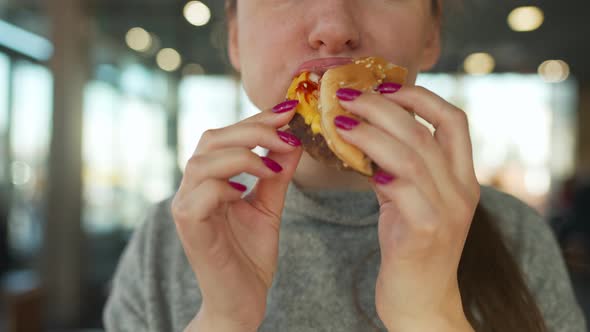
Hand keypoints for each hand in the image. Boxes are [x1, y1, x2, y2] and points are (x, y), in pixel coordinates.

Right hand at [172, 100, 302, 331]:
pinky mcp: (188, 225)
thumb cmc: (250, 256)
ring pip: (203, 161)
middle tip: (287, 133)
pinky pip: (202, 193)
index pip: (225, 137)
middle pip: (212, 139)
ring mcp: (185, 206)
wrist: (242, 301)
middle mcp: (192, 188)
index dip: (255, 120)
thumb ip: (277, 176)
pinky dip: (228, 184)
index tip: (288, 110)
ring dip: (244, 155)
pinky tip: (248, 192)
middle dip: (252, 130)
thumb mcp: (269, 207)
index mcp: (209, 180)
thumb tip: (293, 140)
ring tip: (275, 166)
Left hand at [335, 86, 478, 331]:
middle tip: (348, 96)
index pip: (454, 120)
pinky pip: (400, 187)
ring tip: (340, 120)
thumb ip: (398, 169)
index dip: (421, 97)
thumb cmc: (412, 249)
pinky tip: (353, 158)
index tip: (387, 87)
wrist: (421, 303)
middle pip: (424, 130)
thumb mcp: (411, 202)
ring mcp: (447, 210)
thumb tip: (366, 134)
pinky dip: (376, 167)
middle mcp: (462, 190)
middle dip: (383, 106)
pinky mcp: (425, 230)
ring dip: (371, 131)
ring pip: (411, 154)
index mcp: (463, 178)